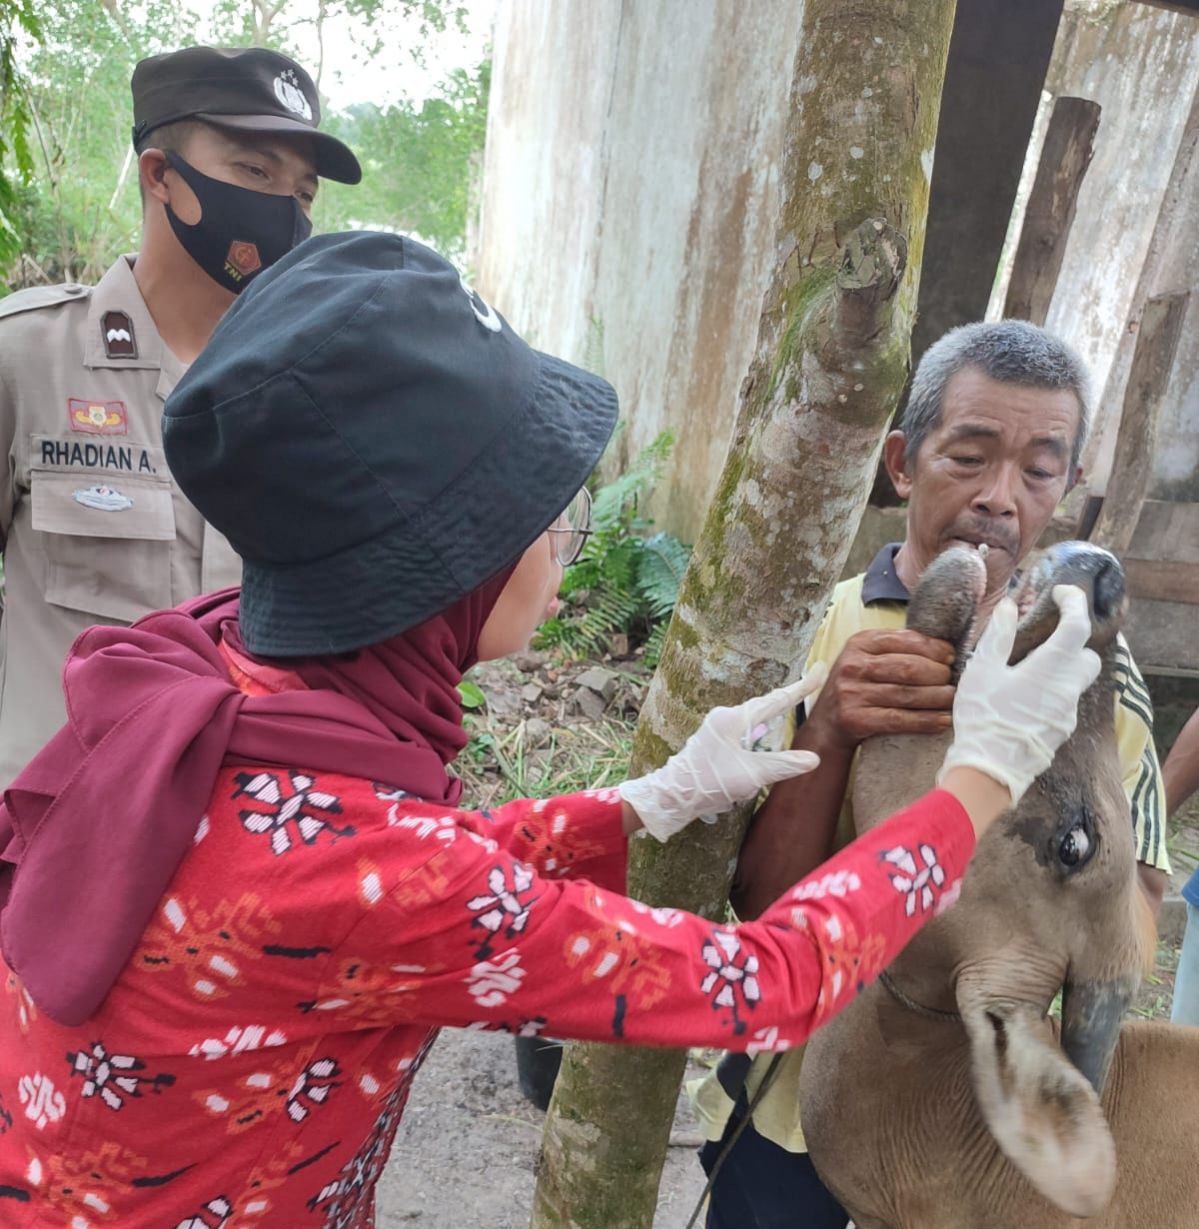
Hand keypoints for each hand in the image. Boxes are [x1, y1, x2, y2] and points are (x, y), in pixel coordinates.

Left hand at [620, 668, 827, 841]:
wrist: (672, 795)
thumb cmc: (710, 782)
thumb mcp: (751, 774)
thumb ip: (783, 765)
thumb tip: (814, 759)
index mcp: (734, 719)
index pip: (776, 701)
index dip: (801, 688)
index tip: (820, 670)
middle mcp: (725, 717)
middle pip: (765, 706)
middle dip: (787, 699)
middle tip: (811, 684)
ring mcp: (718, 728)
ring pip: (754, 720)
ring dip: (772, 717)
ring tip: (790, 708)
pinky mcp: (715, 741)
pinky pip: (744, 732)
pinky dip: (758, 734)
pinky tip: (762, 739)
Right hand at [805, 629, 955, 749]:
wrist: (826, 724)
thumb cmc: (856, 687)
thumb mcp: (867, 659)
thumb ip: (896, 650)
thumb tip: (944, 650)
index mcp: (859, 643)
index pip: (903, 640)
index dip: (933, 648)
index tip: (951, 657)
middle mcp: (853, 666)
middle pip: (908, 668)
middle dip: (938, 674)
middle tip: (953, 681)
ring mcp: (851, 693)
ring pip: (907, 694)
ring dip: (937, 698)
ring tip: (952, 698)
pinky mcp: (855, 718)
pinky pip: (899, 719)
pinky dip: (925, 720)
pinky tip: (942, 720)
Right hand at [938, 586, 1100, 807]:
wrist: (990, 770)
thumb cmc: (983, 716)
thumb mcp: (982, 671)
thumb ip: (999, 636)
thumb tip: (1011, 607)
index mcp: (1050, 668)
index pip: (1077, 627)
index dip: (1074, 604)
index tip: (1061, 592)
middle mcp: (1068, 689)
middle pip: (1088, 657)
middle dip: (1074, 642)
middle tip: (1048, 637)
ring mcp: (1067, 714)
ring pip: (1075, 682)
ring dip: (1059, 670)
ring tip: (1027, 671)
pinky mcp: (1060, 732)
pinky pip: (1063, 704)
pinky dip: (1050, 693)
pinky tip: (1023, 700)